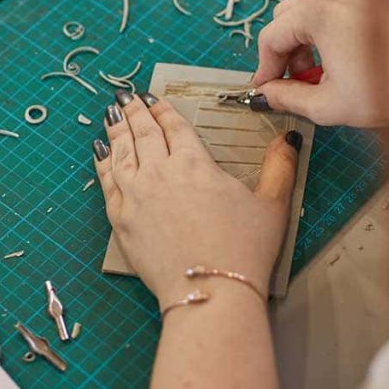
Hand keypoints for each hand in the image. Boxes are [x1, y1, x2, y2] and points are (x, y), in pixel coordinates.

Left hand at [94, 94, 298, 306]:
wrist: (208, 292)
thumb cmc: (244, 251)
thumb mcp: (272, 205)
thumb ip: (280, 167)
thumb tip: (289, 138)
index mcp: (194, 163)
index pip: (174, 127)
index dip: (163, 110)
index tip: (153, 100)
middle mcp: (160, 171)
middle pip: (143, 132)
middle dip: (134, 111)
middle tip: (126, 96)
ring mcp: (136, 194)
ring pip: (120, 151)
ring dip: (115, 129)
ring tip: (111, 114)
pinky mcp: (120, 218)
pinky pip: (106, 181)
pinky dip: (102, 162)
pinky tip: (99, 152)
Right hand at [253, 0, 388, 126]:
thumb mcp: (329, 105)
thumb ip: (287, 99)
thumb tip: (266, 95)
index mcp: (317, 13)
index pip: (270, 37)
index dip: (264, 67)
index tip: (266, 88)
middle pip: (285, 17)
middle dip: (284, 51)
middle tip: (293, 82)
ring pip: (307, 9)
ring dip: (303, 40)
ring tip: (319, 73)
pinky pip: (331, 5)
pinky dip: (324, 30)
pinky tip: (339, 58)